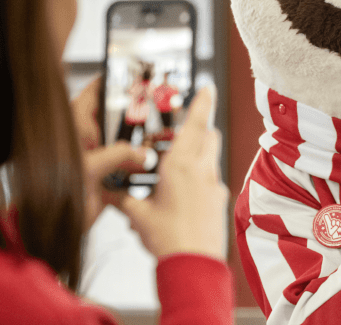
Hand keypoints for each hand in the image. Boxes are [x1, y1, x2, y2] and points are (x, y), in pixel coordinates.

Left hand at [73, 76, 147, 228]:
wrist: (58, 227)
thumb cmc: (56, 194)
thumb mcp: (90, 167)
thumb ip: (120, 154)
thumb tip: (143, 153)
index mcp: (76, 129)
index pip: (93, 94)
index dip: (113, 81)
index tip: (133, 74)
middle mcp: (88, 140)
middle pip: (116, 117)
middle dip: (136, 114)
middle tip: (158, 106)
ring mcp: (98, 157)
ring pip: (126, 141)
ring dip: (142, 142)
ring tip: (161, 135)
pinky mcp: (108, 176)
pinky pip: (130, 164)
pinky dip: (142, 164)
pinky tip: (154, 163)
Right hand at [118, 87, 227, 259]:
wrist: (195, 264)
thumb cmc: (167, 238)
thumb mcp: (137, 215)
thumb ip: (122, 199)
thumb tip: (108, 192)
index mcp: (181, 165)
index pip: (195, 124)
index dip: (202, 103)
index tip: (207, 87)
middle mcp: (203, 170)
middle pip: (209, 135)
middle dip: (198, 128)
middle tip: (179, 131)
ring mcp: (215, 185)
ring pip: (211, 155)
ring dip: (199, 151)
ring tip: (175, 165)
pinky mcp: (220, 200)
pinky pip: (212, 178)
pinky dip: (200, 176)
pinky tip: (183, 193)